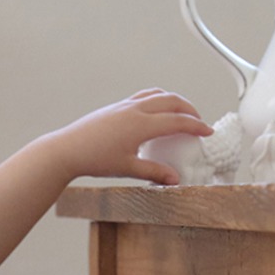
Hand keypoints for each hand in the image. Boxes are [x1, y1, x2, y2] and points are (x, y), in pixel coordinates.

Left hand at [55, 90, 213, 185]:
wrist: (67, 149)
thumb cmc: (95, 159)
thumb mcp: (127, 169)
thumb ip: (153, 173)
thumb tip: (174, 180)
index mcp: (141, 124)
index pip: (177, 121)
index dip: (195, 126)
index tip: (207, 132)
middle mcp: (135, 109)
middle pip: (172, 101)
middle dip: (189, 109)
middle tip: (198, 121)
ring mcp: (126, 105)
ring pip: (158, 95)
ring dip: (174, 101)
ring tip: (181, 113)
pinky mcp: (118, 106)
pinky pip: (144, 96)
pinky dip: (158, 99)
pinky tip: (157, 111)